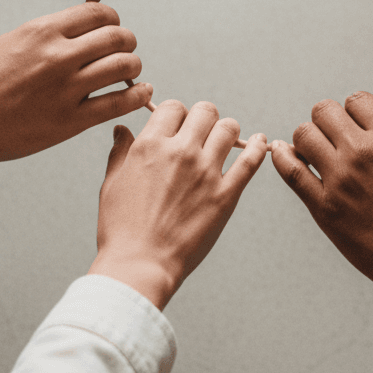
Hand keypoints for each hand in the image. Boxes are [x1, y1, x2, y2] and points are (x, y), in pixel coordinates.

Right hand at [0, 2, 151, 163]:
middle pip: (117, 37)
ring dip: (133, 67)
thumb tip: (83, 30)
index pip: (99, 12)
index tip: (110, 29)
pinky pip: (119, 103)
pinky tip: (142, 92)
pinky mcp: (70, 121)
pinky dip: (138, 96)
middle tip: (125, 50)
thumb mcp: (11, 41)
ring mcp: (66, 89)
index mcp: (42, 30)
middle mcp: (58, 55)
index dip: (112, 20)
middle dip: (127, 42)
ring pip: (124, 66)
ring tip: (130, 73)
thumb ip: (49, 33)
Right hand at [88, 102, 266, 309]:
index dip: (176, 114)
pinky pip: (250, 161)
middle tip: (201, 132)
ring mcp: (206, 172)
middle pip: (205, 112)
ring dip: (227, 131)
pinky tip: (261, 142)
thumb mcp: (112, 184)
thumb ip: (121, 151)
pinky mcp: (226, 194)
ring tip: (224, 140)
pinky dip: (258, 147)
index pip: (173, 108)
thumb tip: (122, 129)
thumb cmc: (121, 229)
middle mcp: (180, 152)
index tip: (177, 125)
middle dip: (203, 118)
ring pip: (229, 129)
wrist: (140, 265)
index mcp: (151, 146)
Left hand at [271, 93, 372, 294]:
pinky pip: (290, 170)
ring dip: (309, 137)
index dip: (357, 108)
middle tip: (336, 133)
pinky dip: (282, 157)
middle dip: (330, 118)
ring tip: (317, 148)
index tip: (358, 120)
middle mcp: (361, 152)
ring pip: (303, 134)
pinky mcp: (322, 205)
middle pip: (324, 111)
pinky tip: (283, 152)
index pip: (356, 100)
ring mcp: (338, 178)